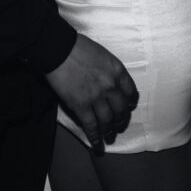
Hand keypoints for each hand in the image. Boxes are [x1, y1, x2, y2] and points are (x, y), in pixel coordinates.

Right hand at [46, 33, 137, 151]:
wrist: (59, 49)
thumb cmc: (78, 47)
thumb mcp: (103, 55)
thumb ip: (109, 70)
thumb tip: (110, 83)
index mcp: (117, 70)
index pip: (131, 91)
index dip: (130, 102)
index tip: (128, 107)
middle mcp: (110, 86)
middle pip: (121, 109)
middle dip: (121, 120)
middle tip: (119, 126)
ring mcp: (96, 97)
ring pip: (108, 120)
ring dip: (109, 131)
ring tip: (109, 137)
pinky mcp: (81, 106)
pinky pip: (91, 125)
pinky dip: (95, 137)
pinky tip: (97, 144)